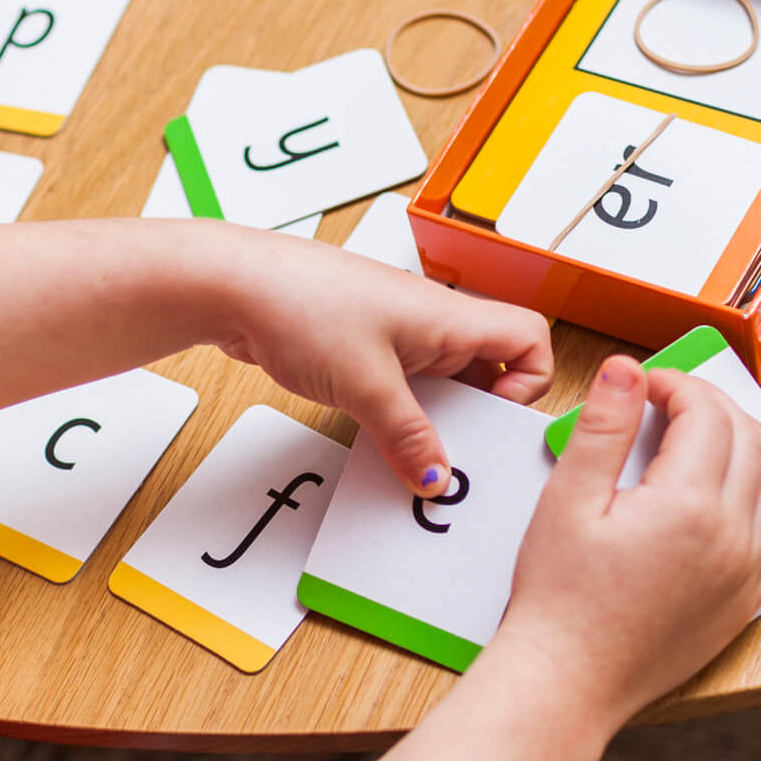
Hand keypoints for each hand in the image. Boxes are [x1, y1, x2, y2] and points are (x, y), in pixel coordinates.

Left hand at [208, 230, 552, 493]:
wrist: (230, 283)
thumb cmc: (301, 307)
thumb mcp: (365, 386)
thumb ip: (406, 436)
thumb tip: (435, 476)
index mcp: (448, 317)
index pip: (529, 337)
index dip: (531, 381)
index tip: (496, 421)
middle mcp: (426, 320)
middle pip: (484, 368)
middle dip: (476, 415)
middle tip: (457, 456)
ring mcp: (390, 330)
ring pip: (436, 380)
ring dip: (429, 418)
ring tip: (411, 456)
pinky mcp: (354, 344)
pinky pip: (395, 383)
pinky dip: (392, 412)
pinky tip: (373, 436)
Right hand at [492, 356, 760, 732]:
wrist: (569, 677)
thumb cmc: (559, 597)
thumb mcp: (567, 500)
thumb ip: (603, 429)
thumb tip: (626, 372)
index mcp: (688, 506)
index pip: (704, 416)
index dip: (675, 386)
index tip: (644, 384)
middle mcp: (733, 536)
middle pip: (749, 442)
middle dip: (712, 407)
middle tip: (669, 400)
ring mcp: (747, 571)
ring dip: (753, 446)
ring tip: (711, 434)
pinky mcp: (745, 599)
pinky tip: (727, 494)